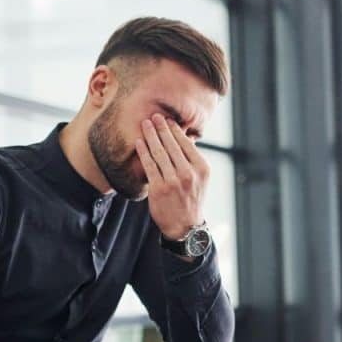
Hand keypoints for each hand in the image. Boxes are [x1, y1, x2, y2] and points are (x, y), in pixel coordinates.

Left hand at [135, 114, 209, 239]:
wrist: (185, 226)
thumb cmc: (191, 199)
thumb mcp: (200, 179)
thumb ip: (193, 160)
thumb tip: (185, 138)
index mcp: (202, 168)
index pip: (186, 144)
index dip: (175, 130)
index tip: (167, 120)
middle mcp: (189, 173)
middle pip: (172, 145)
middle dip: (161, 128)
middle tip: (154, 116)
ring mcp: (173, 181)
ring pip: (160, 153)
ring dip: (151, 136)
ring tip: (145, 124)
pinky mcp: (159, 188)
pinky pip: (149, 165)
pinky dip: (143, 152)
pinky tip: (139, 142)